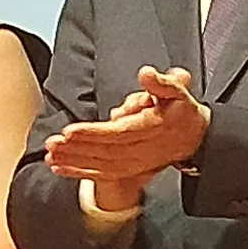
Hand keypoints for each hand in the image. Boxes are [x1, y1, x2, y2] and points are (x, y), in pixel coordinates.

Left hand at [43, 67, 207, 186]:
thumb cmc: (183, 111)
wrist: (195, 137)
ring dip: (74, 162)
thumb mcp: (178, 90)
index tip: (69, 131)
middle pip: (104, 151)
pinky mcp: (128, 168)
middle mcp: (142, 149)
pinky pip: (101, 173)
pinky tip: (60, 168)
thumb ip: (162, 82)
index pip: (117, 133)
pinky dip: (79, 173)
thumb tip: (146, 74)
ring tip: (52, 156)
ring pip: (100, 164)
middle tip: (53, 144)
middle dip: (76, 148)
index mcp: (151, 128)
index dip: (92, 133)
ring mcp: (135, 162)